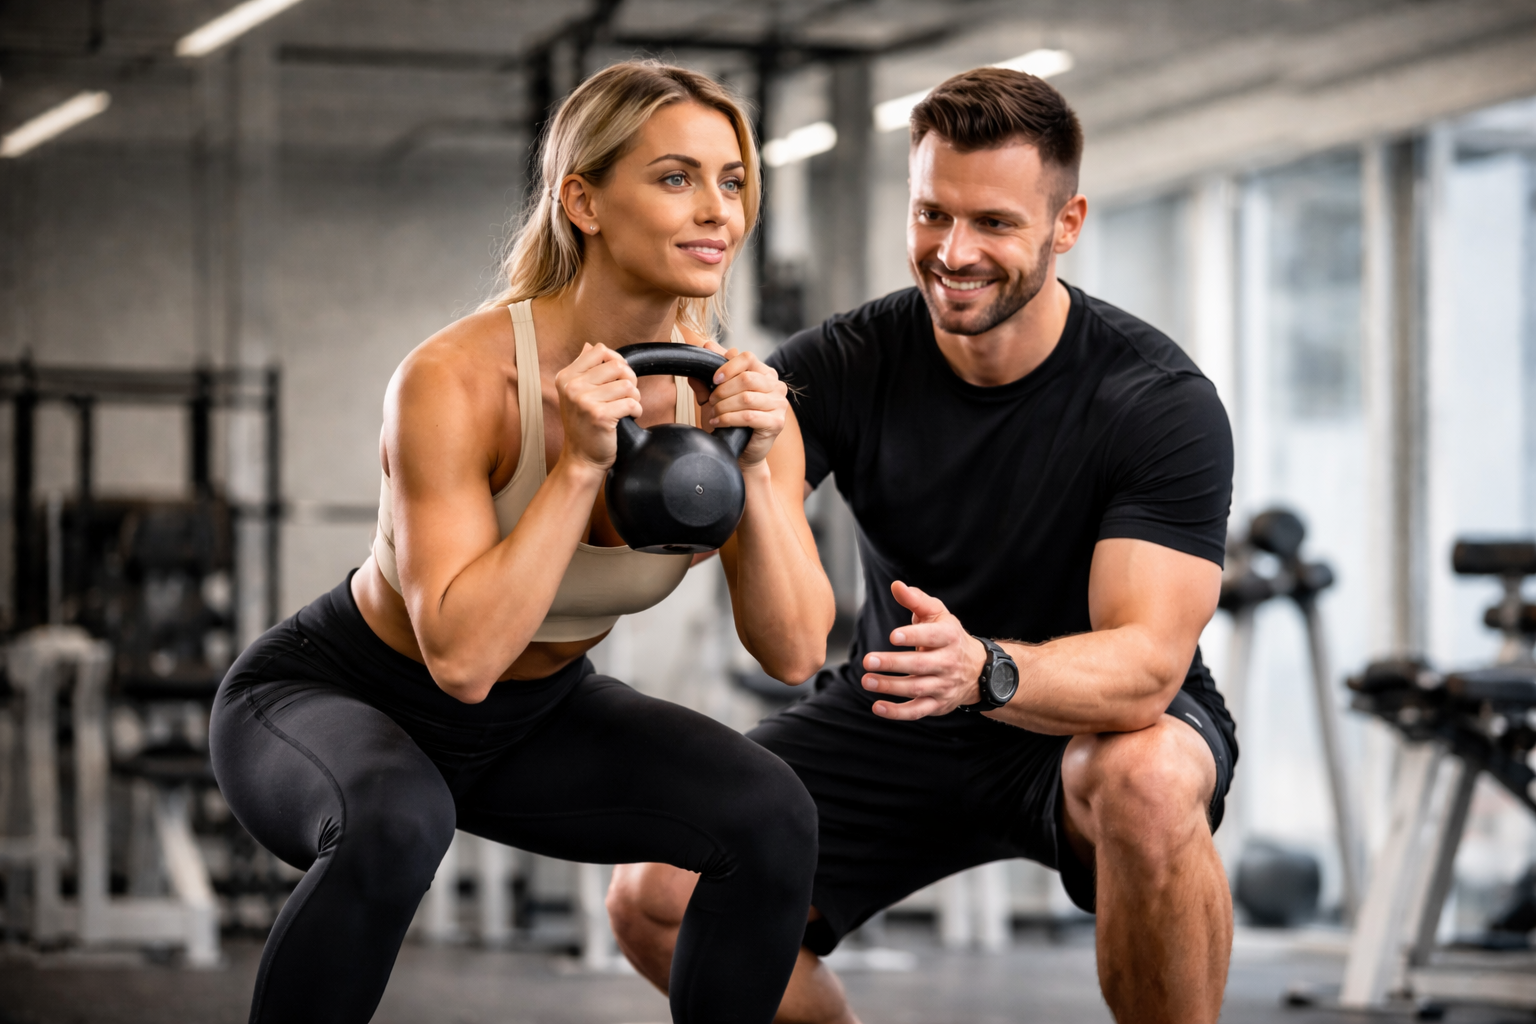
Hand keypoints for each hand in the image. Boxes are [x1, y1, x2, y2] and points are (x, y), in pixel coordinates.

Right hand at [554, 343, 642, 472]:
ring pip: (628, 385)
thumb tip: (590, 345)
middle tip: (627, 395)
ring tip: (626, 408)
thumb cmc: (584, 426)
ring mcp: (584, 401)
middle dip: (630, 379)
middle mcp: (572, 386)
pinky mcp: (600, 416)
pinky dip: (636, 411)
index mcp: (566, 377)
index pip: (600, 351)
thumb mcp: (575, 394)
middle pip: (617, 366)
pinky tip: (629, 417)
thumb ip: (583, 369)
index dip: (616, 361)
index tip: (619, 377)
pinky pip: (632, 403)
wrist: (581, 458)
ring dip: (634, 398)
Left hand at [686, 341, 787, 467]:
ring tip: (713, 414)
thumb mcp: (717, 395)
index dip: (728, 366)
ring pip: (746, 398)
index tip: (713, 379)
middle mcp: (777, 386)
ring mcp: (780, 405)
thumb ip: (712, 373)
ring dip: (724, 406)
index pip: (747, 357)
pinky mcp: (777, 423)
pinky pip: (749, 416)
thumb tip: (706, 346)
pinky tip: (718, 423)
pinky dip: (728, 419)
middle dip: (723, 390)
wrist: (740, 451)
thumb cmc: (731, 421)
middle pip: (747, 378)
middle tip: (711, 402)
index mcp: (765, 374)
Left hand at [860, 581, 988, 719]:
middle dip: (894, 664)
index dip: (914, 636)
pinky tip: (877, 707)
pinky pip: (917, 711)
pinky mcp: (938, 705)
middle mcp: (948, 663)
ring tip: (866, 680)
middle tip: (868, 660)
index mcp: (949, 637)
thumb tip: (896, 586)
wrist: (977, 669)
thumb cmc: (948, 637)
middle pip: (921, 665)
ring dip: (890, 687)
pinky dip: (897, 712)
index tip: (893, 636)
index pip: (933, 637)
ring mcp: (944, 686)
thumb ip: (916, 600)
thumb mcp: (938, 614)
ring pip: (917, 689)